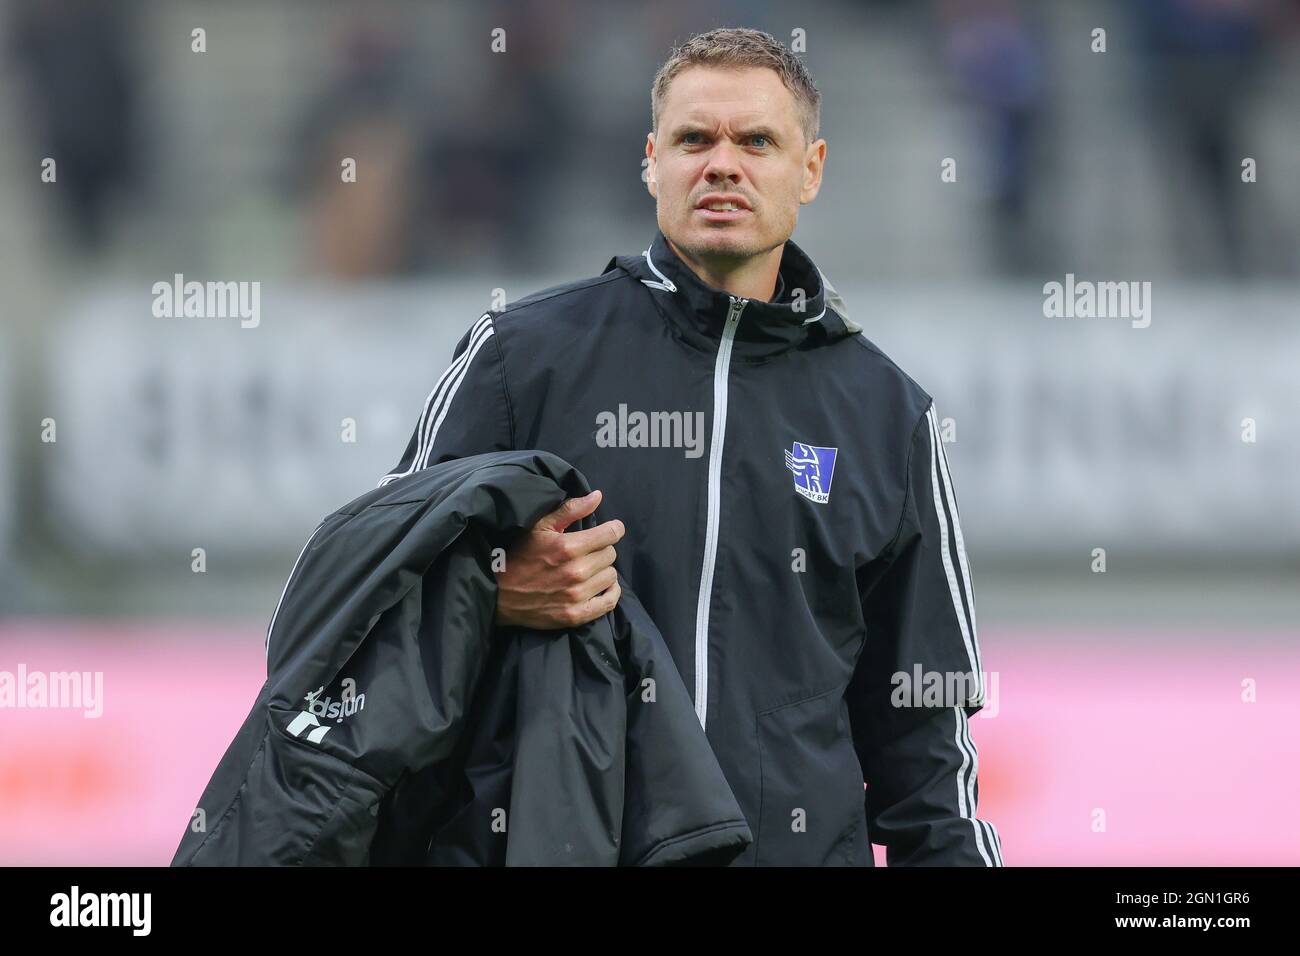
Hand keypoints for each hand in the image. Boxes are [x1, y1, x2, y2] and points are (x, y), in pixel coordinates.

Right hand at [494, 489, 624, 629]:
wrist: (500, 595)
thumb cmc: (519, 556)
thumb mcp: (539, 527)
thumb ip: (570, 510)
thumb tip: (598, 496)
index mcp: (568, 547)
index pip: (611, 534)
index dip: (613, 529)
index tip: (610, 530)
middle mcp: (576, 571)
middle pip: (610, 554)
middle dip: (602, 549)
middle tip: (588, 552)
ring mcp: (577, 595)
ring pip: (611, 576)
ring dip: (603, 571)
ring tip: (590, 569)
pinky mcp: (576, 615)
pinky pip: (609, 602)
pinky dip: (610, 592)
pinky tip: (601, 586)